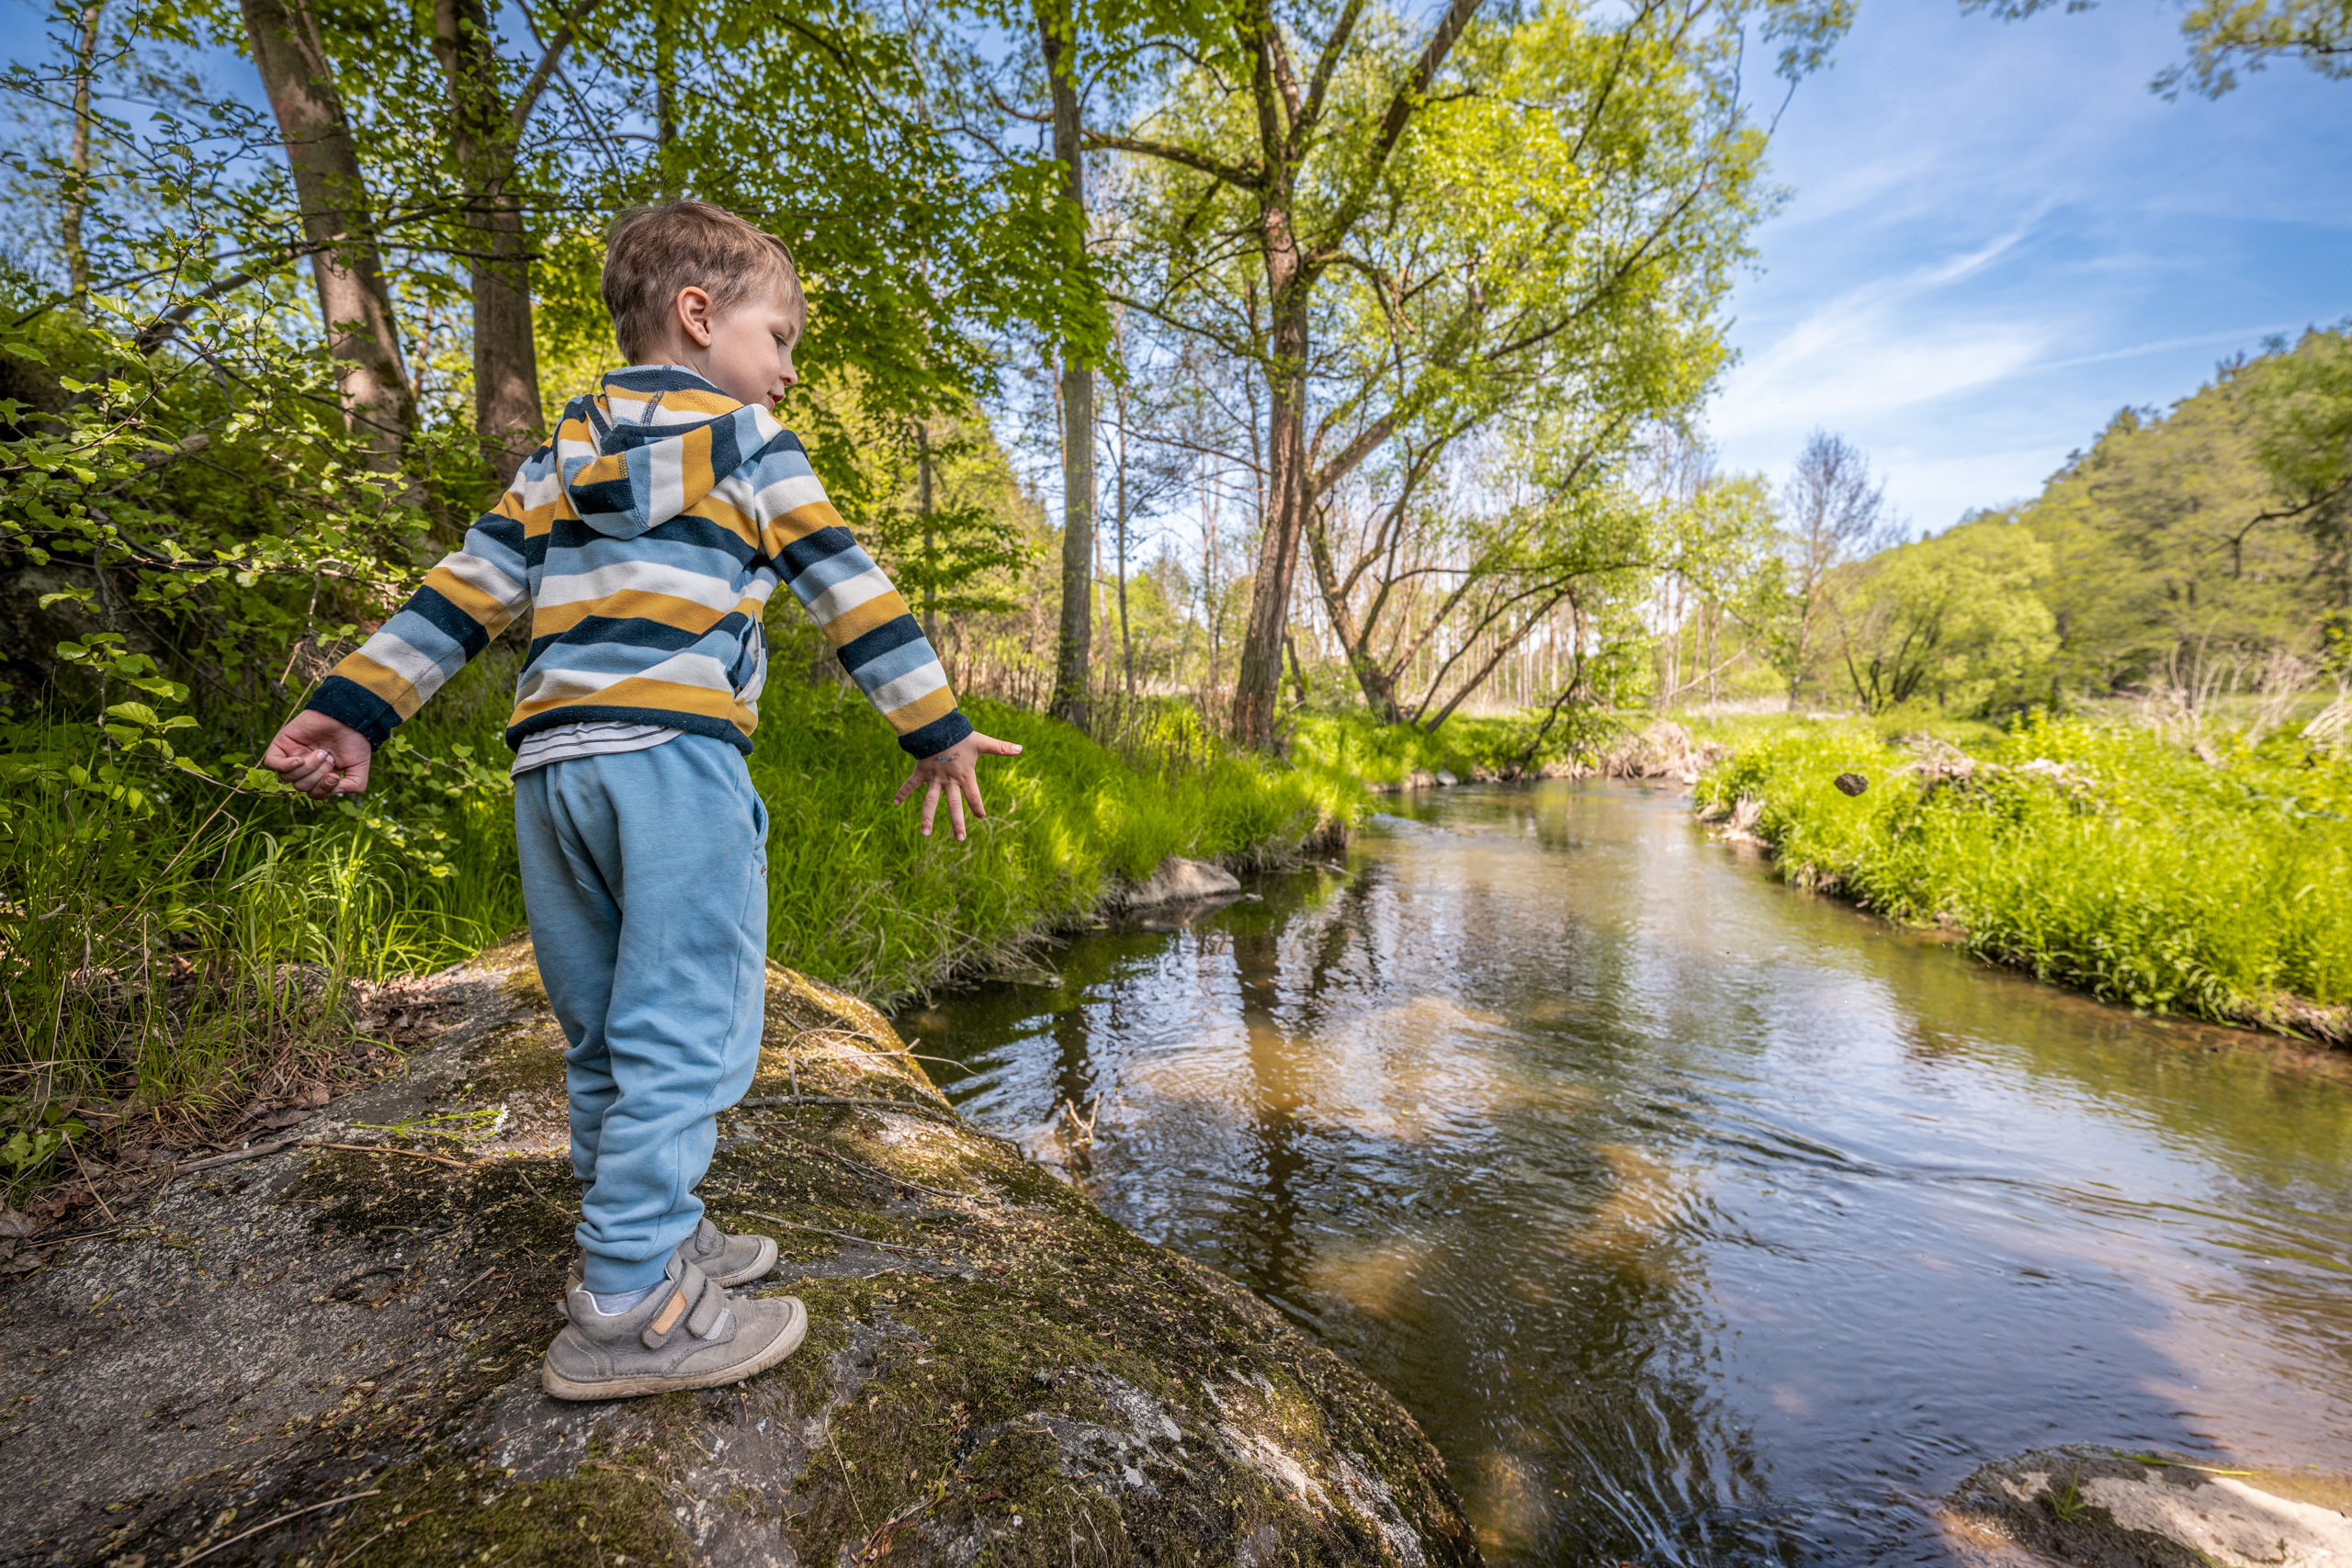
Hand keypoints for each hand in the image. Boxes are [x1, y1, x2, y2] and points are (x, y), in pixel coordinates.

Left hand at [262, 710, 372, 798]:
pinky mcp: (282, 744)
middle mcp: (304, 767)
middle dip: (317, 776)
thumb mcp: (359, 769)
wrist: (349, 717)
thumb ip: (352, 787)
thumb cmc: (355, 741)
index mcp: (319, 774)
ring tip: (321, 752)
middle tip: (329, 758)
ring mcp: (291, 755)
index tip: (335, 776)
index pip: (313, 793)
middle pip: (300, 786)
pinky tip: (299, 760)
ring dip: (307, 769)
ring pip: (287, 777)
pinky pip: (272, 763)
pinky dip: (285, 766)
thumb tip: (332, 789)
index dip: (322, 790)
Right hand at [891, 730, 1022, 840]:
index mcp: (965, 775)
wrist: (938, 726)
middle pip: (953, 805)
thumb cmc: (961, 736)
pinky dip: (902, 792)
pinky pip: (910, 784)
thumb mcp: (982, 742)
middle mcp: (949, 781)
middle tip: (961, 839)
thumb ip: (1001, 747)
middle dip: (957, 822)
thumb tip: (1022, 748)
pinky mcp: (921, 772)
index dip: (978, 807)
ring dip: (927, 817)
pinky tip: (895, 803)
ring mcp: (934, 778)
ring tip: (925, 834)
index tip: (981, 816)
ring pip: (930, 801)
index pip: (974, 796)